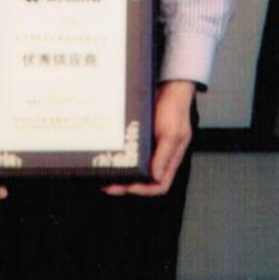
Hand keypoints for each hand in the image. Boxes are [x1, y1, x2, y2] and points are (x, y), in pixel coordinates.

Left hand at [107, 79, 199, 196]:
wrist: (168, 88)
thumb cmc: (174, 110)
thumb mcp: (172, 133)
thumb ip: (164, 155)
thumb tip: (156, 176)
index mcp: (171, 159)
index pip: (160, 185)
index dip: (145, 190)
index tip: (130, 188)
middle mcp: (159, 158)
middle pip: (144, 181)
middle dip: (126, 186)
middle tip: (109, 186)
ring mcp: (149, 150)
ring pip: (134, 170)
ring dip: (120, 175)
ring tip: (103, 176)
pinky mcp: (140, 141)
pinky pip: (129, 155)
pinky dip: (118, 160)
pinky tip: (107, 159)